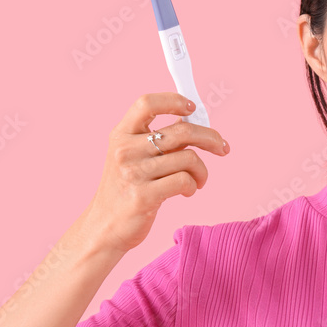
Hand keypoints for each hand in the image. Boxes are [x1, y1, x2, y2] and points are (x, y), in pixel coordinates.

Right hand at [82, 92, 229, 253]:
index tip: (193, 108)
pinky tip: (187, 190)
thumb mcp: (132, 156)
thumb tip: (195, 121)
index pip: (147, 103)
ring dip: (202, 171)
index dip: (174, 100)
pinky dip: (193, 185)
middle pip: (181, 131)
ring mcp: (133, 173)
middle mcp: (125, 150)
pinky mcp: (144, 196)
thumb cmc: (126, 189)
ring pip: (189, 158)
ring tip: (198, 180)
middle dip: (210, 138)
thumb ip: (158, 139)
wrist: (104, 226)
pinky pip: (185, 181)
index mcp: (121, 134)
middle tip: (222, 147)